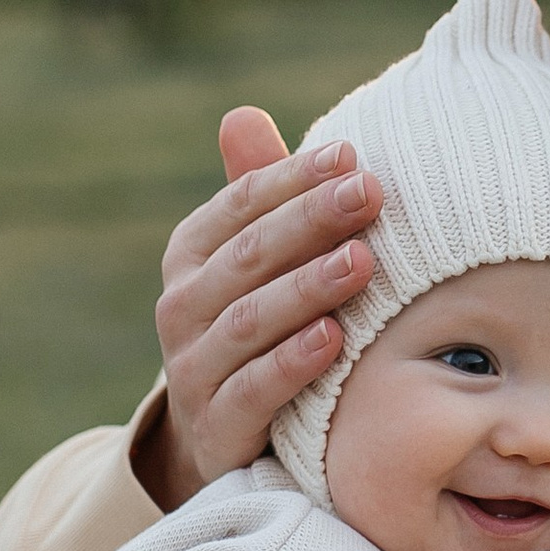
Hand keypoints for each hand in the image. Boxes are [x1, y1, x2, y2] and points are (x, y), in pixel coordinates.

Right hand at [135, 105, 380, 511]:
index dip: (293, 177)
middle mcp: (181, 307)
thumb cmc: (259, 326)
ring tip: (361, 261)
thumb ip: (260, 197)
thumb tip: (242, 114)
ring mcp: (193, 369)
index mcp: (192, 256)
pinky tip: (334, 339)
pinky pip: (253, 391)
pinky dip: (291, 364)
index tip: (351, 154)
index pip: (240, 204)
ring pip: (249, 321)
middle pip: (248, 255)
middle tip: (368, 193)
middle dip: (310, 220)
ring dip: (306, 288)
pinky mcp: (216, 427)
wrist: (223, 436)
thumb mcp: (257, 264)